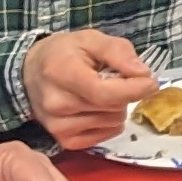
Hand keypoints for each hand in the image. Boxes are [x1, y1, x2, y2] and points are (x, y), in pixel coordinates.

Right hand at [24, 29, 159, 148]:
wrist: (30, 73)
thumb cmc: (63, 54)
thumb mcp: (90, 39)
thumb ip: (118, 52)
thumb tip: (142, 74)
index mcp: (62, 73)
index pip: (105, 93)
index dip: (134, 89)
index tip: (151, 82)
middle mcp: (57, 104)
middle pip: (113, 108)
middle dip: (123, 93)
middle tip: (111, 79)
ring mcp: (59, 126)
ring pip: (113, 122)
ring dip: (115, 107)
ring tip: (98, 92)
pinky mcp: (65, 141)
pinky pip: (106, 135)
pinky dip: (108, 122)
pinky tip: (94, 108)